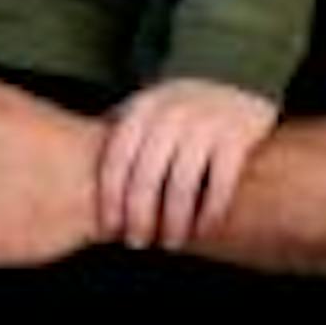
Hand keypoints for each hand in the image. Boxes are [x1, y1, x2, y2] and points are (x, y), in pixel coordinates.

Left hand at [97, 79, 277, 251]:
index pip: (116, 157)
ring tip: (171, 242)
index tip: (109, 228)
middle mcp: (172, 111)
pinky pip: (221, 183)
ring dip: (174, 221)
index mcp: (143, 108)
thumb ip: (121, 134)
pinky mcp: (238, 135)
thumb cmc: (182, 110)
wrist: (241, 82)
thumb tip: (84, 179)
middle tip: (137, 242)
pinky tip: (203, 231)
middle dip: (139, 215)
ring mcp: (207, 121)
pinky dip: (210, 212)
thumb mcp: (149, 110)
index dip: (110, 198)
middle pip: (146, 175)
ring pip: (182, 183)